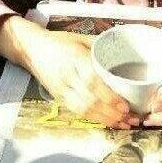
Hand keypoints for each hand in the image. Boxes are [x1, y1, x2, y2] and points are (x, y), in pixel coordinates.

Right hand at [0, 15, 138, 128]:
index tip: (125, 106)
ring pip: (83, 110)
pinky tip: (106, 122)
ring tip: (122, 124)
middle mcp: (67, 76)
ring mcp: (61, 89)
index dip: (109, 97)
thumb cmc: (59, 42)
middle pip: (90, 100)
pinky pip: (76, 111)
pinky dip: (93, 118)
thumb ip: (101, 47)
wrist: (31, 49)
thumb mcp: (81, 38)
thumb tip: (125, 53)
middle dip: (111, 113)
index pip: (93, 81)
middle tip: (130, 119)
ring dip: (104, 120)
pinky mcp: (58, 98)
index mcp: (75, 58)